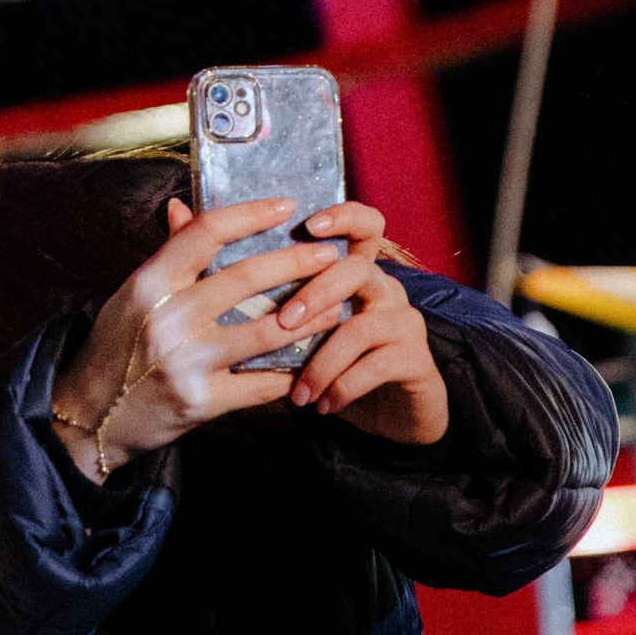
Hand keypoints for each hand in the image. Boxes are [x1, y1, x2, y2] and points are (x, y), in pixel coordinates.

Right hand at [51, 195, 340, 470]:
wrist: (92, 416)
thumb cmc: (116, 347)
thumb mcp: (134, 294)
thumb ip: (168, 257)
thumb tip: (184, 207)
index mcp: (149, 283)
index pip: (207, 233)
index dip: (251, 214)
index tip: (286, 206)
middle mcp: (168, 318)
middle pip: (247, 277)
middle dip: (298, 262)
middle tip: (330, 255)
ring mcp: (186, 362)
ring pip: (268, 330)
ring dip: (311, 317)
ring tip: (335, 305)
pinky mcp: (203, 402)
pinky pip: (263, 383)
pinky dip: (292, 370)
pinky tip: (313, 358)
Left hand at [274, 200, 449, 445]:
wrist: (391, 417)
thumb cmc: (335, 368)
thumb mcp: (306, 335)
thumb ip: (276, 304)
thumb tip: (218, 281)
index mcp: (359, 274)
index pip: (365, 225)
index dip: (343, 217)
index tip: (308, 224)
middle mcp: (386, 289)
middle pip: (357, 270)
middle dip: (315, 293)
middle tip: (282, 323)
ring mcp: (405, 322)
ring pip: (361, 327)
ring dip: (322, 362)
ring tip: (299, 393)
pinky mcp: (417, 358)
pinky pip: (376, 365)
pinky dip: (343, 387)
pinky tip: (323, 405)